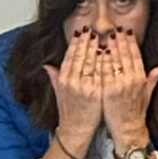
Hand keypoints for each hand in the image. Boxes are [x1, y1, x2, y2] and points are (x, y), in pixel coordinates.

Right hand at [43, 28, 103, 151]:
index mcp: (64, 80)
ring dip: (97, 48)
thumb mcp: (59, 93)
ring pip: (91, 62)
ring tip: (103, 35)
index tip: (81, 31)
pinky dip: (106, 62)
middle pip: (80, 56)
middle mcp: (72, 82)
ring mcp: (85, 88)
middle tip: (92, 28)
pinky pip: (102, 74)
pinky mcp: (96, 93)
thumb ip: (55, 77)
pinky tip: (110, 53)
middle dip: (87, 41)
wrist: (76, 130)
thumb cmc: (70, 111)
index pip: (70, 56)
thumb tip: (46, 65)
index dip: (76, 43)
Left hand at [100, 28, 157, 149]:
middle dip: (118, 40)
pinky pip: (102, 72)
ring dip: (107, 47)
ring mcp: (119, 85)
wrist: (128, 130)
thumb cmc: (135, 113)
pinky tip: (94, 53)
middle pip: (124, 54)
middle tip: (113, 28)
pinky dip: (98, 61)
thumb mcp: (148, 94)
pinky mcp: (107, 91)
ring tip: (101, 36)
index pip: (135, 55)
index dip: (130, 42)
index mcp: (140, 79)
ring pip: (112, 60)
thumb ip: (153, 79)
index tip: (126, 31)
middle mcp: (131, 80)